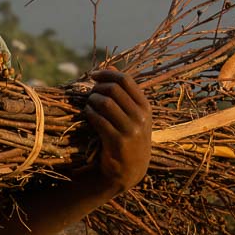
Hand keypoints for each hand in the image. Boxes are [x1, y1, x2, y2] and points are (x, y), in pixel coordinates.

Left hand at [81, 69, 151, 193]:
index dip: (107, 74)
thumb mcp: (132, 114)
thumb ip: (122, 91)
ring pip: (105, 103)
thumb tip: (108, 65)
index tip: (93, 75)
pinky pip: (99, 120)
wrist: (130, 169)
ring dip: (92, 100)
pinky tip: (88, 114)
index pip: (125, 79)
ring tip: (89, 104)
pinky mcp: (118, 142)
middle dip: (97, 88)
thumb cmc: (128, 136)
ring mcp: (131, 130)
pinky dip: (90, 113)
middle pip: (113, 89)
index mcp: (145, 107)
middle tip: (91, 94)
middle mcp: (141, 117)